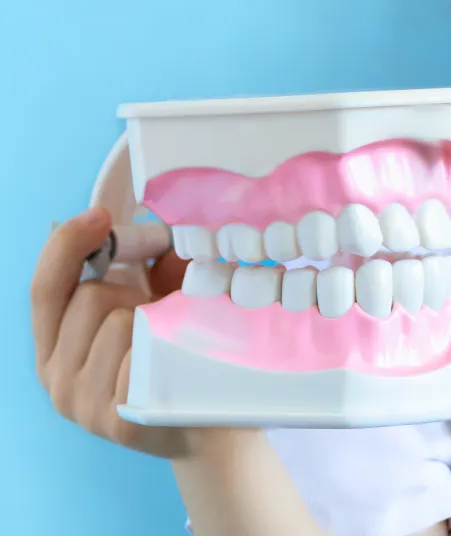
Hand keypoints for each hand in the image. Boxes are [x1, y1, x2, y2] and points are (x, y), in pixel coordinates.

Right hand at [31, 206, 193, 458]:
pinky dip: (166, 348)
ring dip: (155, 320)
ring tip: (170, 346)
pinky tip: (175, 368)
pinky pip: (142, 354)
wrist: (210, 430)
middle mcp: (57, 377)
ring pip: (120, 321)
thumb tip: (162, 229)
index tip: (99, 216)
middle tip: (160, 312)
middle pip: (89, 297)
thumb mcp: (155, 308)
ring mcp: (83, 403)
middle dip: (133, 290)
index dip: (66, 245)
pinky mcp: (116, 419)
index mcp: (55, 347)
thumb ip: (151, 269)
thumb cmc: (178, 359)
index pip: (44, 288)